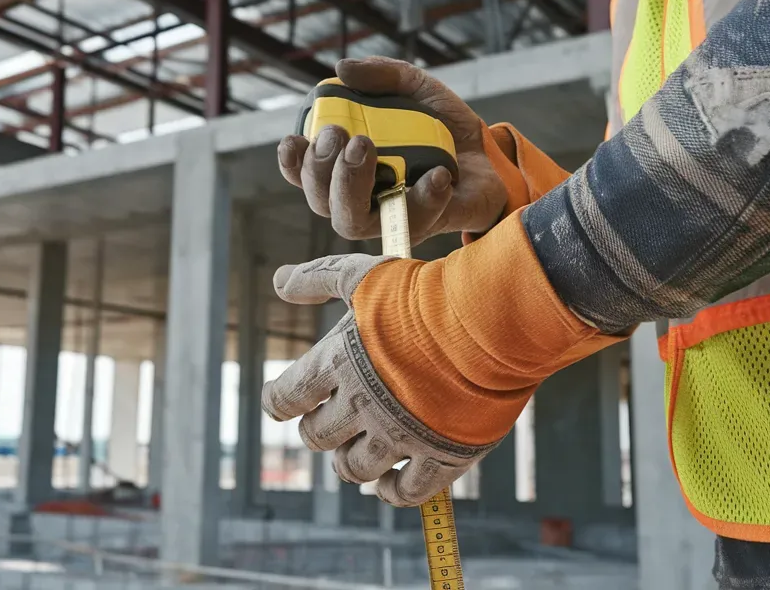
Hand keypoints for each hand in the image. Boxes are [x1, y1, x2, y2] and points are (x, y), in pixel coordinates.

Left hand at [261, 253, 496, 506]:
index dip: (279, 402)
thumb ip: (318, 278)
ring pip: (354, 469)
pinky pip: (405, 492)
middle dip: (320, 429)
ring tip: (358, 452)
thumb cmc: (426, 294)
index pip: (286, 398)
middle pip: (318, 437)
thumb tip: (277, 280)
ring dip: (350, 462)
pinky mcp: (439, 457)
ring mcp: (399, 437)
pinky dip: (392, 492)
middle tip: (333, 419)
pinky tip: (390, 484)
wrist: (492, 321)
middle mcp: (360, 407)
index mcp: (336, 365)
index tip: (283, 404)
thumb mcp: (365, 276)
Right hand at [278, 57, 506, 243]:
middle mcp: (363, 196)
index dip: (292, 163)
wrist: (493, 152)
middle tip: (343, 136)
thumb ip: (384, 75)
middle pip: (321, 201)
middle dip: (321, 169)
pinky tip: (437, 173)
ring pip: (350, 221)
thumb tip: (343, 68)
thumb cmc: (443, 126)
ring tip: (367, 146)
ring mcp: (392, 215)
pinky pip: (412, 221)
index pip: (305, 174)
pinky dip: (421, 196)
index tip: (296, 138)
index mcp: (350, 166)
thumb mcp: (418, 88)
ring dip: (350, 185)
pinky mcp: (426, 225)